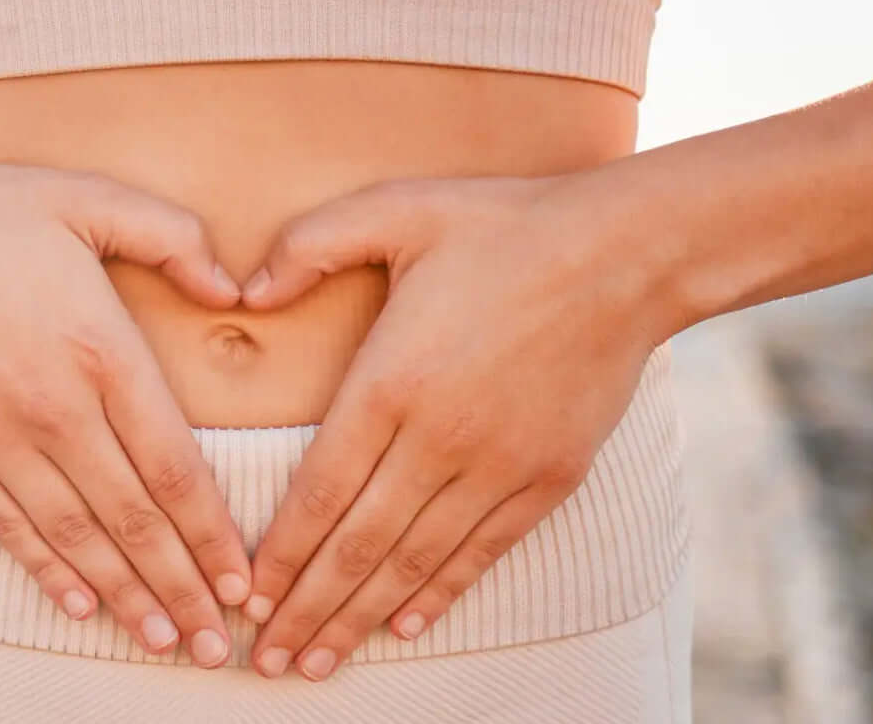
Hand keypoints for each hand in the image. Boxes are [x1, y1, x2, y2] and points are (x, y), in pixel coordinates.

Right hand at [0, 131, 251, 665]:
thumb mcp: (89, 198)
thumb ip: (173, 236)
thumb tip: (236, 287)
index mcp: (102, 349)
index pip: (176, 467)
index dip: (215, 536)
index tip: (244, 583)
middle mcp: (55, 408)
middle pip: (136, 519)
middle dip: (184, 589)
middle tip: (218, 645)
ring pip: (76, 536)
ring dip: (125, 597)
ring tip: (163, 641)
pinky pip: (8, 527)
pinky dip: (47, 570)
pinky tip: (81, 604)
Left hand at [228, 176, 681, 680]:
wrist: (628, 252)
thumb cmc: (500, 224)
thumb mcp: (393, 208)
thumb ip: (308, 245)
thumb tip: (244, 291)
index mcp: (391, 383)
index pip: (320, 492)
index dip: (280, 554)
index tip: (245, 597)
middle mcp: (440, 439)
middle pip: (358, 546)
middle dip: (307, 610)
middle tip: (267, 662)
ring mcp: (498, 465)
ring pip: (415, 562)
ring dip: (361, 618)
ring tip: (318, 663)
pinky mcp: (547, 477)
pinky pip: (481, 551)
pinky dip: (439, 593)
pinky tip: (402, 625)